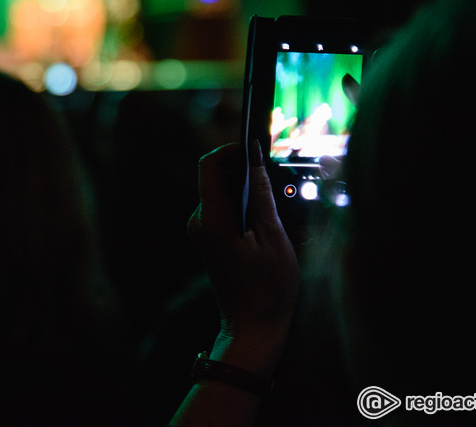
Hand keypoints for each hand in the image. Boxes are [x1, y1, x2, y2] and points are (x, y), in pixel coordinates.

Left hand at [187, 142, 298, 372]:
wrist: (253, 327)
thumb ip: (262, 192)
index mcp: (212, 219)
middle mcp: (199, 221)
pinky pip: (225, 207)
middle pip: (217, 176)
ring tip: (276, 211)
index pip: (209, 164)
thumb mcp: (274, 236)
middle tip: (277, 183)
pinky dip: (245, 206)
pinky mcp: (208, 237)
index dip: (231, 149)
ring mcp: (201, 230)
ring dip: (248, 191)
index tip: (256, 148)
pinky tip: (266, 224)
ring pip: (223, 191)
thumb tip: (255, 156)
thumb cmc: (268, 287)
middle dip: (245, 171)